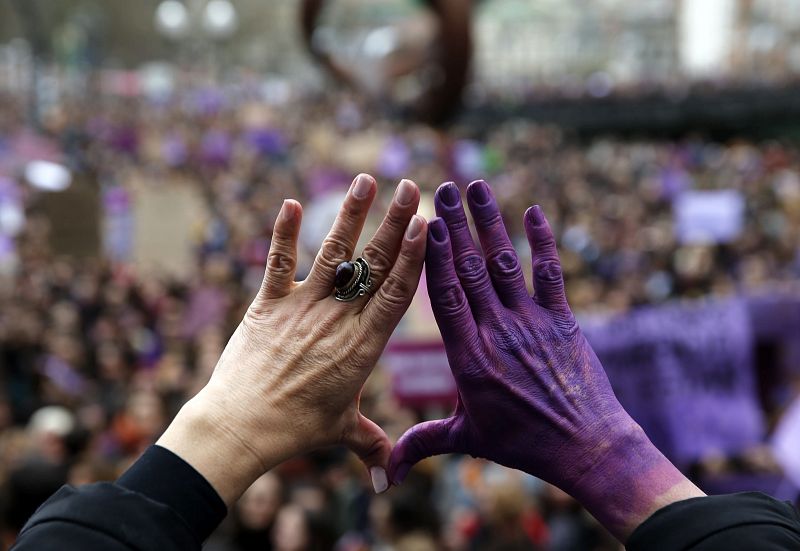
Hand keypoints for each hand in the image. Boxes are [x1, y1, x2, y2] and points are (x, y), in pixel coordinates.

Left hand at [158, 174, 426, 503]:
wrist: (242, 426)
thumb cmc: (297, 429)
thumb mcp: (341, 432)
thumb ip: (371, 445)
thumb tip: (388, 483)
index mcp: (365, 345)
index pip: (397, 291)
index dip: (415, 255)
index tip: (428, 224)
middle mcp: (339, 319)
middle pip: (374, 263)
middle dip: (395, 222)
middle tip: (412, 186)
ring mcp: (303, 308)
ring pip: (334, 253)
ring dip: (351, 214)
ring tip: (366, 179)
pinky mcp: (268, 304)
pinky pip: (278, 262)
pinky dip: (284, 233)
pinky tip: (292, 202)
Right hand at [388, 180, 701, 539]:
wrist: (586, 447)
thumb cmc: (523, 444)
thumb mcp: (467, 439)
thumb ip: (422, 444)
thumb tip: (383, 474)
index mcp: (468, 357)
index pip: (445, 296)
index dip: (435, 255)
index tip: (425, 223)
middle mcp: (497, 332)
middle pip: (471, 269)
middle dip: (456, 226)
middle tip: (442, 188)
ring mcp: (531, 323)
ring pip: (505, 263)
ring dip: (491, 223)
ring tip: (476, 187)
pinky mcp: (562, 321)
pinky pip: (550, 274)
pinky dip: (543, 242)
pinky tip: (533, 212)